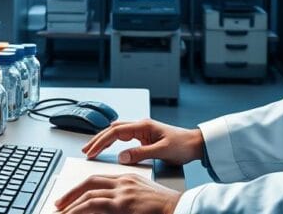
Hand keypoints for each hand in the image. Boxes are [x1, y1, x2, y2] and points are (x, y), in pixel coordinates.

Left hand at [54, 173, 180, 213]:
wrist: (181, 208)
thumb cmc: (166, 208)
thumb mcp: (143, 199)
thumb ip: (125, 200)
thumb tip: (110, 208)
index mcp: (128, 179)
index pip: (99, 180)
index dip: (82, 188)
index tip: (72, 197)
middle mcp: (123, 182)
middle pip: (90, 182)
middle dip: (71, 193)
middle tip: (59, 204)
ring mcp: (123, 193)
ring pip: (89, 194)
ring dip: (72, 204)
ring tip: (61, 213)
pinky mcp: (123, 204)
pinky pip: (95, 204)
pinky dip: (80, 210)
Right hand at [82, 119, 203, 165]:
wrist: (196, 144)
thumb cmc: (183, 145)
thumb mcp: (162, 151)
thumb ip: (141, 153)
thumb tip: (122, 157)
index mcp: (143, 126)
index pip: (116, 132)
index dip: (101, 141)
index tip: (91, 151)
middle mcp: (141, 126)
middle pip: (113, 130)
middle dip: (98, 139)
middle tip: (86, 150)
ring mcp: (142, 131)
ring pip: (117, 132)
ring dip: (104, 140)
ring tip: (92, 149)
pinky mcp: (145, 137)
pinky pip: (124, 137)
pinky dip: (113, 142)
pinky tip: (108, 147)